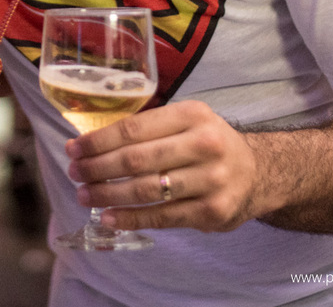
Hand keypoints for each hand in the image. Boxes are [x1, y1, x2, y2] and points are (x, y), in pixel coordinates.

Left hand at [65, 100, 261, 232]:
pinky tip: (109, 217)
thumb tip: (91, 138)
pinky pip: (161, 217)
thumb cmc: (208, 143)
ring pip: (145, 190)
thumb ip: (150, 126)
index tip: (74, 148)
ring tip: (84, 195)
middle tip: (74, 172)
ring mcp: (210, 180)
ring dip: (107, 194)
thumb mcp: (186, 120)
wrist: (258, 172)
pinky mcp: (212, 211)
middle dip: (97, 167)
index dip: (98, 140)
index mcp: (192, 114)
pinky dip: (130, 219)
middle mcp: (204, 145)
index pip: (134, 128)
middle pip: (136, 159)